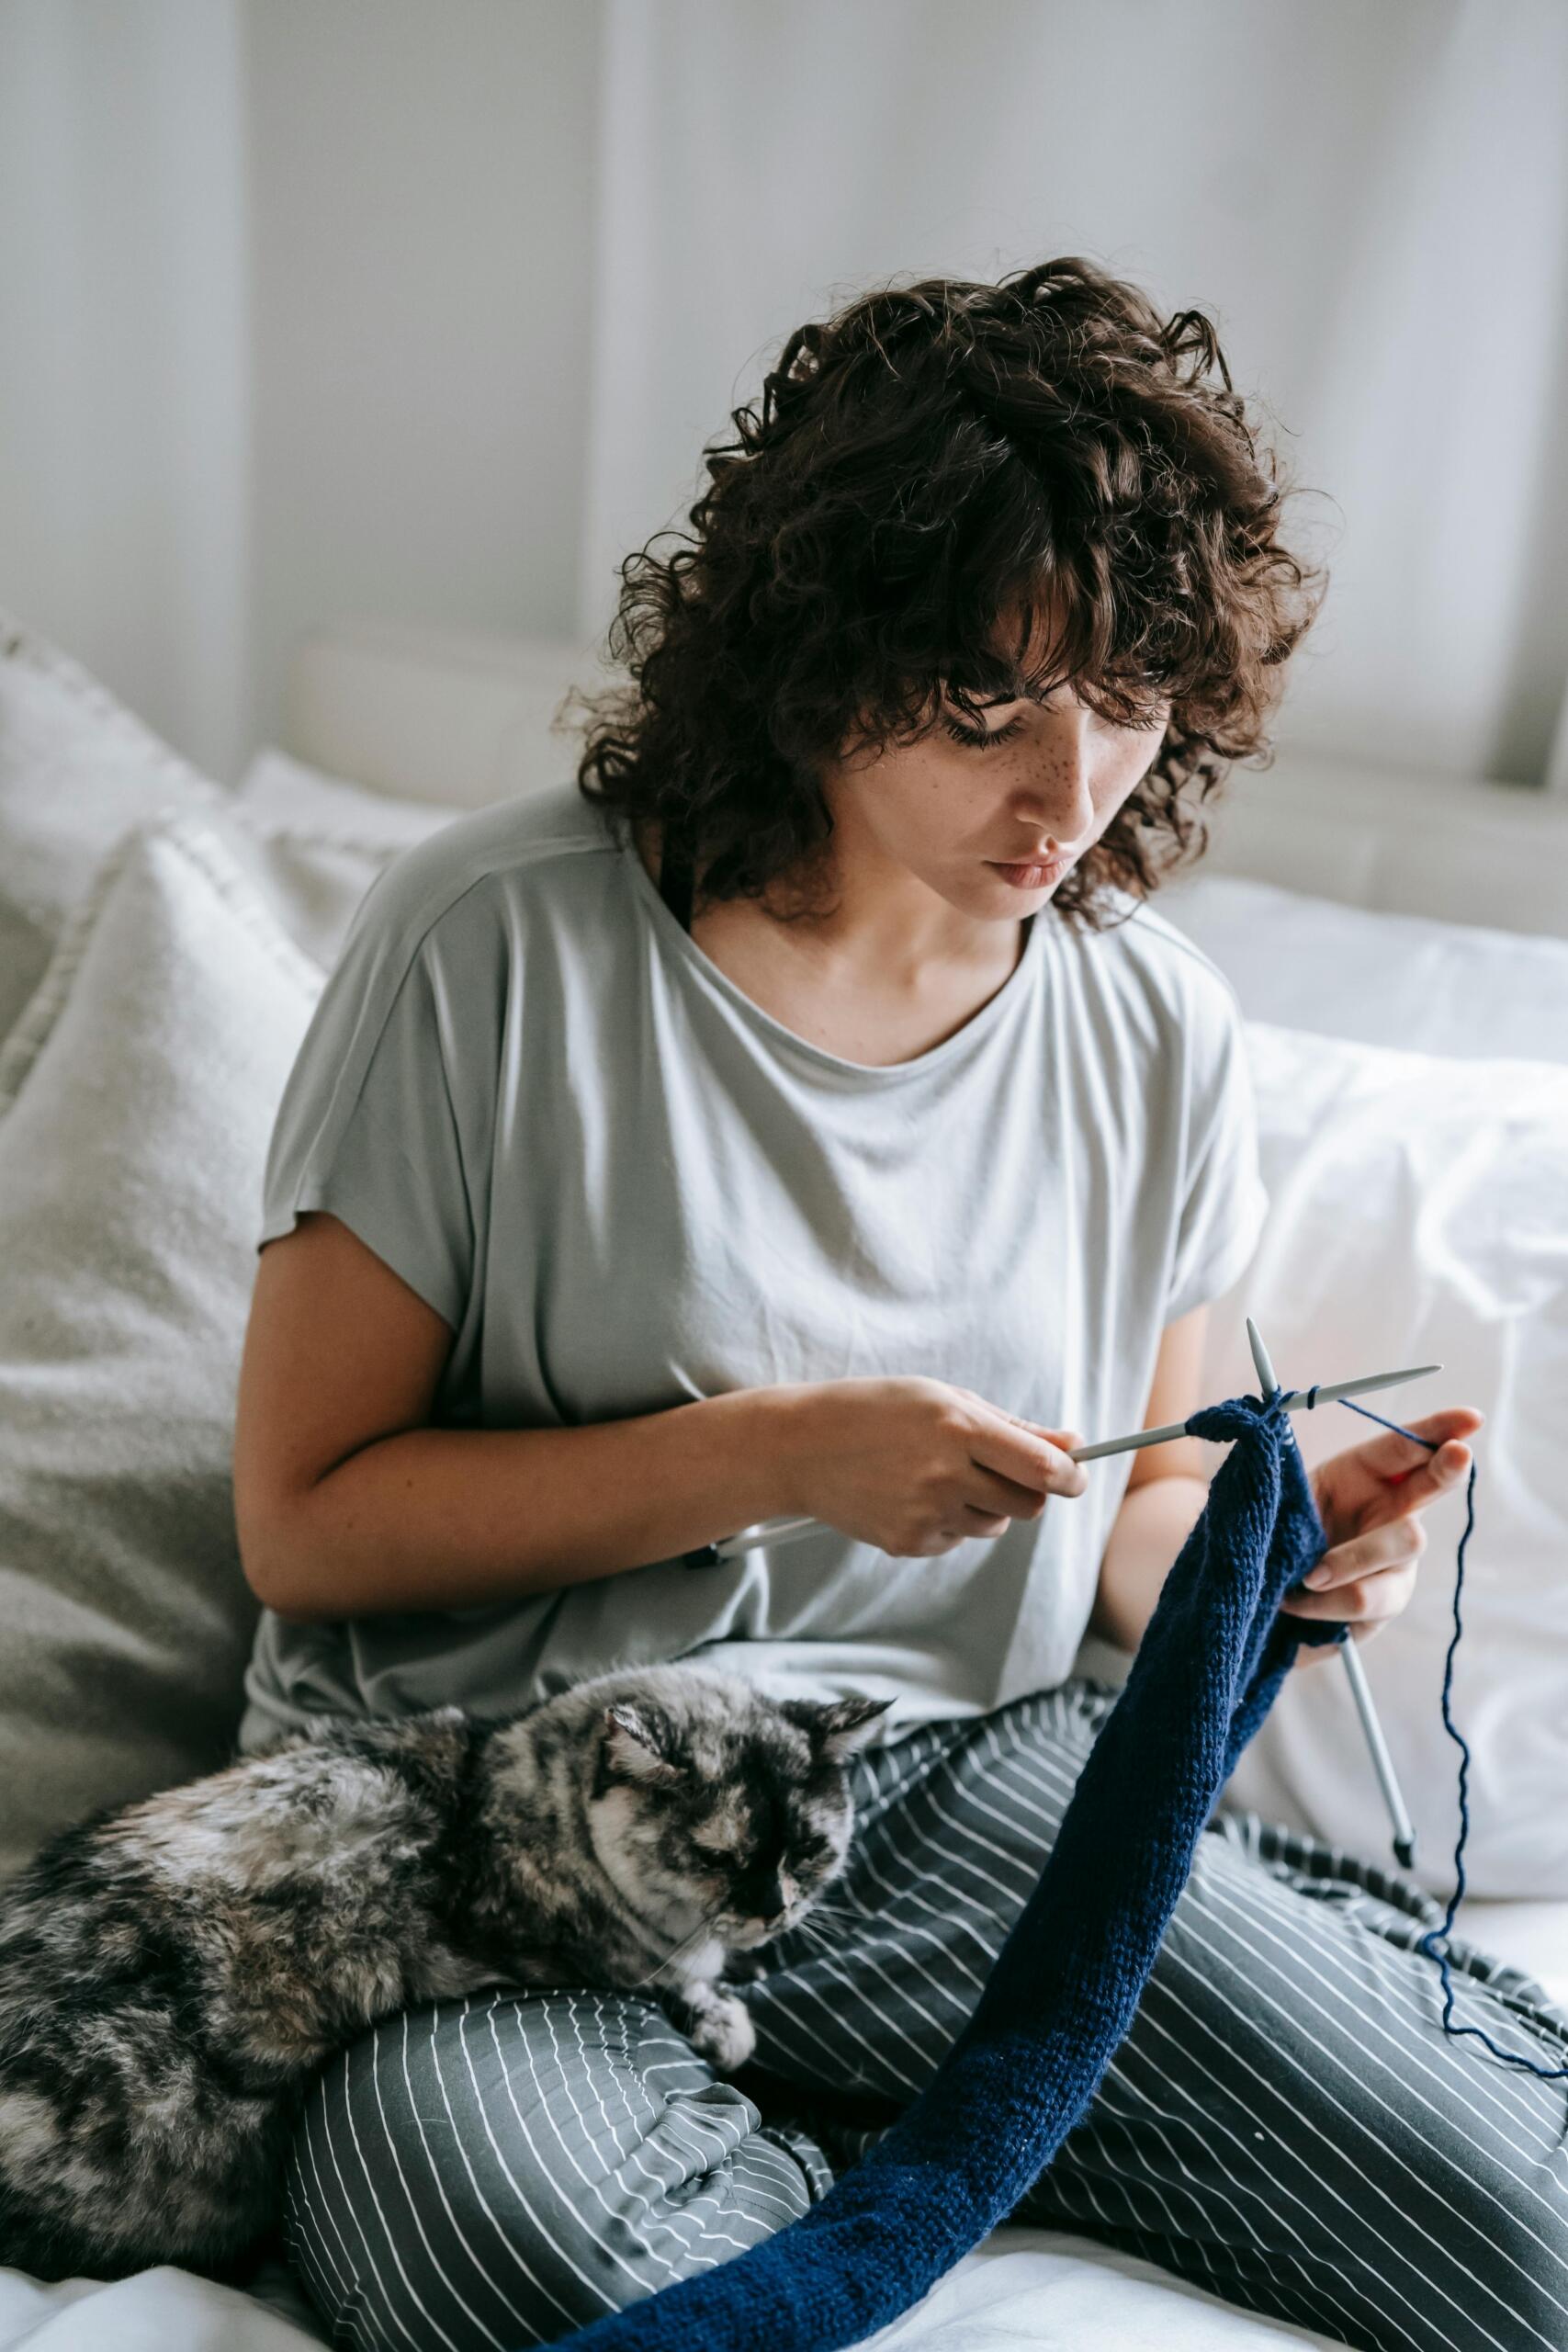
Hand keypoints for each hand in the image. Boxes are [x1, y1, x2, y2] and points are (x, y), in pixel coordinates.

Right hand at [776, 1376, 1086, 1557]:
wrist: (799, 1447)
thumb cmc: (876, 1411)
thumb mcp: (941, 1398)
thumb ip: (1010, 1425)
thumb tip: (1072, 1447)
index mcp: (957, 1426)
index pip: (1040, 1467)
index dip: (1070, 1476)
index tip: (1075, 1476)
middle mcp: (944, 1473)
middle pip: (1027, 1503)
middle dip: (1028, 1490)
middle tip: (998, 1469)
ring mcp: (925, 1512)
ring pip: (995, 1523)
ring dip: (985, 1503)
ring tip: (938, 1475)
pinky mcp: (908, 1542)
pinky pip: (958, 1538)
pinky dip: (949, 1520)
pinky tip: (910, 1494)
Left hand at [1279, 1406, 1482, 1671]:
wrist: (1249, 1599)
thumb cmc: (1265, 1539)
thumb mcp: (1271, 1499)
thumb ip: (1281, 1475)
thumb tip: (1277, 1439)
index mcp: (1361, 1479)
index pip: (1405, 1448)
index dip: (1437, 1429)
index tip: (1469, 1418)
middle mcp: (1388, 1518)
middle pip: (1430, 1490)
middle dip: (1445, 1469)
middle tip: (1456, 1454)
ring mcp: (1392, 1567)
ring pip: (1403, 1547)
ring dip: (1352, 1559)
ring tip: (1306, 1575)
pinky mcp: (1379, 1613)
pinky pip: (1368, 1602)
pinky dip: (1326, 1603)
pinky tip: (1294, 1604)